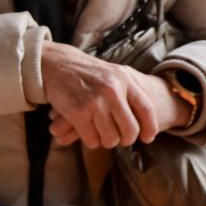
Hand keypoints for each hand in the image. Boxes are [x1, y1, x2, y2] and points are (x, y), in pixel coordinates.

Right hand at [41, 42, 171, 148]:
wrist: (56, 64)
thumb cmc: (86, 72)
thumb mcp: (112, 73)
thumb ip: (131, 90)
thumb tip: (147, 118)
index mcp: (124, 79)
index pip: (146, 109)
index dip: (149, 128)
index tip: (147, 138)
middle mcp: (111, 91)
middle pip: (130, 129)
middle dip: (126, 139)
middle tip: (120, 138)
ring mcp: (94, 102)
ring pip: (111, 138)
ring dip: (107, 141)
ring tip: (101, 134)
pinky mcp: (77, 113)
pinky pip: (92, 140)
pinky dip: (91, 141)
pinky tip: (87, 133)